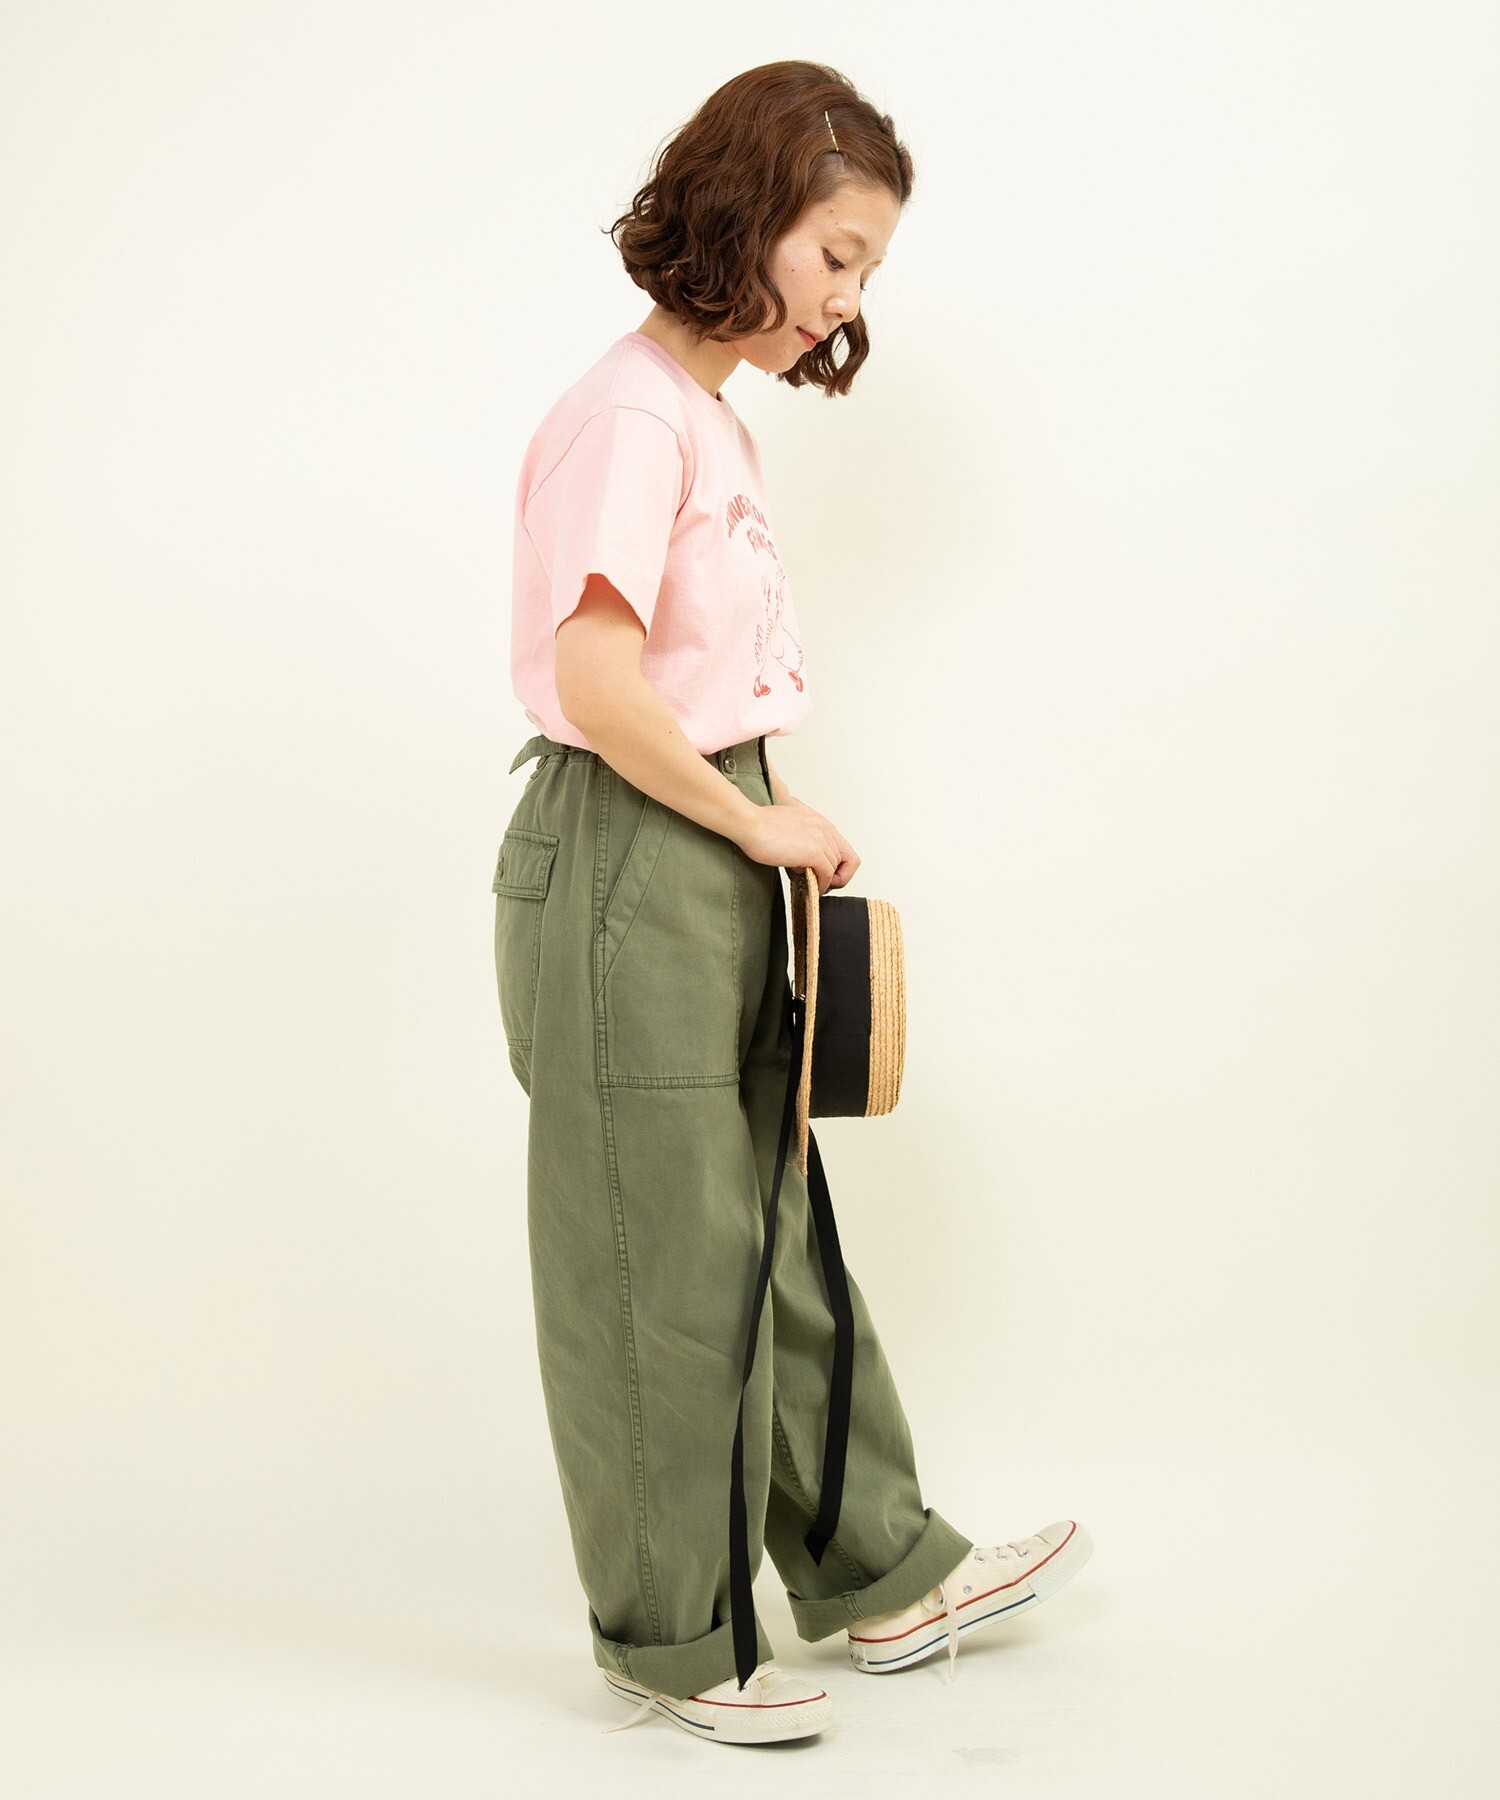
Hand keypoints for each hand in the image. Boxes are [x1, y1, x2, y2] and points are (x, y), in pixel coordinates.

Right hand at [735, 796, 860, 894]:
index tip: (823, 873)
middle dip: (836, 875)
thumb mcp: (787, 828)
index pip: (842, 846)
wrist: (750, 824)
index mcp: (818, 821)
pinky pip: (827, 875)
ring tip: (812, 886)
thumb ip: (800, 841)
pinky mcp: (814, 852)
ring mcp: (820, 839)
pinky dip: (821, 885)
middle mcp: (824, 828)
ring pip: (836, 868)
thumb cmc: (759, 826)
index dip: (837, 864)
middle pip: (846, 858)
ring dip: (826, 881)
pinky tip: (811, 889)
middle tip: (820, 884)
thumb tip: (803, 864)